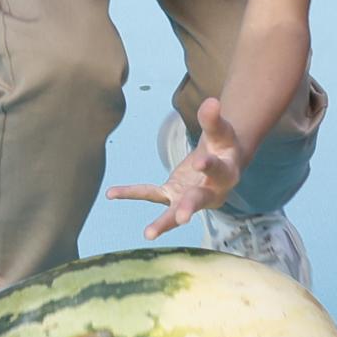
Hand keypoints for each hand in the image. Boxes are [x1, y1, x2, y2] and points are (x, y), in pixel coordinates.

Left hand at [104, 107, 248, 238]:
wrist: (222, 161)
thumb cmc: (223, 145)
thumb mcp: (220, 131)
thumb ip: (213, 120)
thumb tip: (212, 101)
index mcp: (226, 174)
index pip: (216, 170)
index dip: (209, 165)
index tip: (200, 161)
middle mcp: (210, 192)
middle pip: (199, 199)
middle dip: (190, 207)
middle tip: (182, 218)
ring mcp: (189, 197)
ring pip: (175, 211)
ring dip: (163, 223)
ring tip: (148, 234)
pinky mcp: (172, 195)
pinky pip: (151, 194)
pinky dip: (131, 193)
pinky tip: (110, 193)